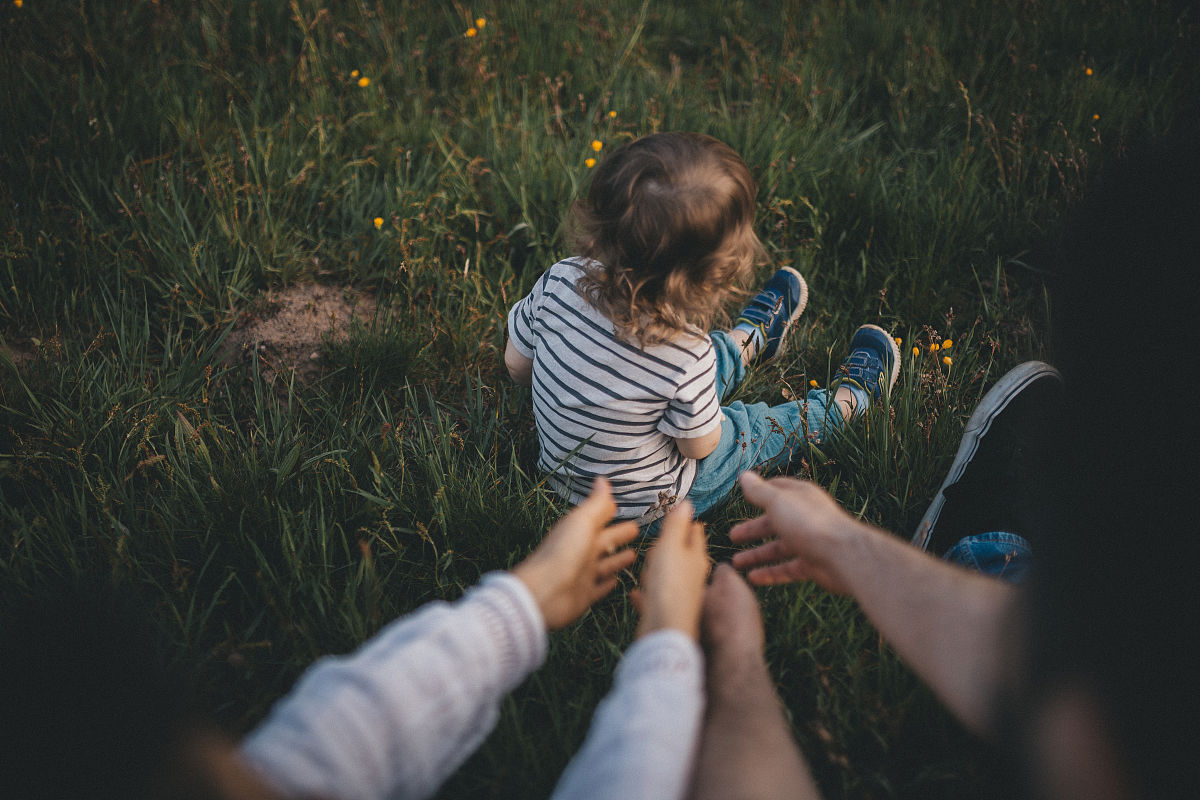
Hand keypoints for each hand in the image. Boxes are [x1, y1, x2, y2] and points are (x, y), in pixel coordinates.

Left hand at [513, 477, 638, 630]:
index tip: (619, 506)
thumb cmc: (562, 553)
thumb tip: (602, 480)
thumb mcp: (582, 522)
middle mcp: (580, 552)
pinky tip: (617, 581)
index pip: (598, 519)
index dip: (608, 512)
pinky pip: (599, 588)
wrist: (544, 592)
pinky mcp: (584, 595)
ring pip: (604, 565)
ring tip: (634, 554)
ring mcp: (582, 574)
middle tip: (635, 529)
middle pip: (604, 541)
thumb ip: (596, 504)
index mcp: (579, 532)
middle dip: (618, 535)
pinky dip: (607, 584)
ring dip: (617, 559)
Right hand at [633, 501, 709, 639]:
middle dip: (667, 546)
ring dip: (655, 569)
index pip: (694, 533)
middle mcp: (692, 576)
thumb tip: (687, 503)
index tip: (677, 515)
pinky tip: (638, 592)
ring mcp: (679, 594)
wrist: (664, 631)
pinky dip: (647, 591)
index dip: (685, 522)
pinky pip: (654, 595)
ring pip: (667, 574)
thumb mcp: (672, 547)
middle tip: (658, 542)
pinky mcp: (665, 610)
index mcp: (696, 558)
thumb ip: (677, 526)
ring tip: (647, 566)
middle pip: (680, 554)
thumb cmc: (669, 587)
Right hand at [729, 471, 863, 593]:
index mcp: (800, 497)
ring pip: (779, 548)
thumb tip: (745, 476)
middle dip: (753, 529)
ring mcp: (810, 542)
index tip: (744, 496)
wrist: (842, 556)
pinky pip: (787, 569)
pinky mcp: (813, 565)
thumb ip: (759, 492)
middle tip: (733, 536)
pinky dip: (770, 573)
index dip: (760, 492)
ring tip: (736, 562)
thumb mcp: (777, 502)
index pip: (777, 490)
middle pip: (775, 523)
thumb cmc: (809, 523)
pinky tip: (754, 578)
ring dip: (757, 554)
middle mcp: (805, 518)